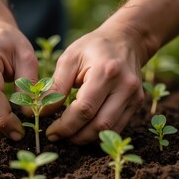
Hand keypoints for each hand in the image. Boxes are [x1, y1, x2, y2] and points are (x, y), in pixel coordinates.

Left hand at [45, 25, 146, 144]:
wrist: (125, 40)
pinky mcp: (137, 103)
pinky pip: (118, 126)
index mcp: (106, 72)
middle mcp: (124, 86)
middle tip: (58, 137)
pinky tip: (84, 130)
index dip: (65, 126)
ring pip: (109, 129)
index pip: (84, 109)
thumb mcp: (69, 59)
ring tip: (69, 136)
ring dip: (86, 138)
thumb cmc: (93, 47)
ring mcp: (134, 96)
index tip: (50, 132)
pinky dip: (99, 133)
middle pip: (99, 124)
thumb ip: (56, 86)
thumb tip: (41, 111)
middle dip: (75, 136)